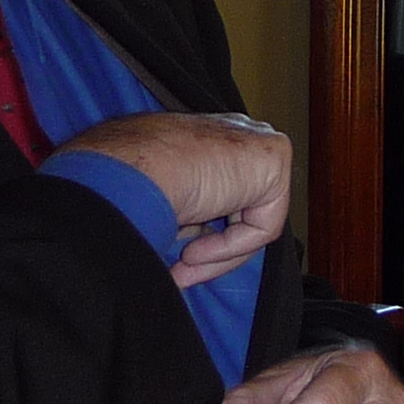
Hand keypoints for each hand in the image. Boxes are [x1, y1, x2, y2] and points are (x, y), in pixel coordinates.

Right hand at [64, 112, 292, 287]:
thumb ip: (187, 213)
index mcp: (206, 137)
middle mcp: (235, 133)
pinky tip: (194, 252)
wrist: (129, 172)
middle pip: (240, 207)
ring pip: (251, 221)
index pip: (220, 191)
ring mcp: (257, 140)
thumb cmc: (128, 181)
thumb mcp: (161, 200)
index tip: (176, 261)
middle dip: (212, 248)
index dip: (200, 234)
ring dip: (216, 254)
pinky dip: (230, 248)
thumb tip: (190, 239)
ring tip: (182, 265)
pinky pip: (262, 224)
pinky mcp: (275, 156)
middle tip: (180, 270)